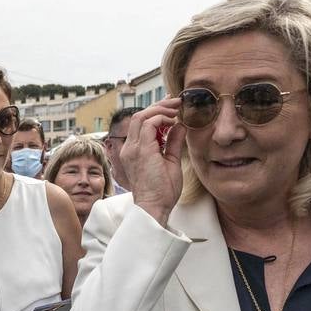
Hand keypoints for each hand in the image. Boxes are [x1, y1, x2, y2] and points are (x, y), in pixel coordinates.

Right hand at [122, 98, 185, 224]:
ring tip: (176, 108)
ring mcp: (133, 149)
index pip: (141, 124)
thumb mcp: (170, 161)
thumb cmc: (162, 192)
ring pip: (142, 116)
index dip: (156, 112)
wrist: (155, 208)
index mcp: (134, 151)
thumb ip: (173, 143)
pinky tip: (173, 121)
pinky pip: (148, 124)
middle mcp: (130, 148)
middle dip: (159, 106)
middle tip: (176, 102)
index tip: (172, 108)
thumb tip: (180, 126)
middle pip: (140, 116)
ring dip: (160, 109)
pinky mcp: (141, 150)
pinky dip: (161, 118)